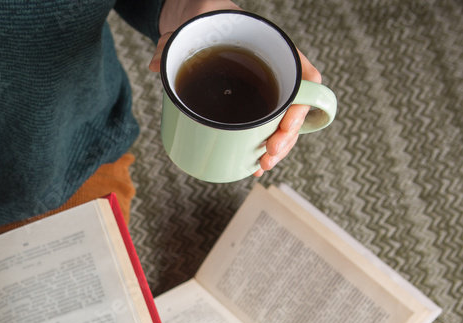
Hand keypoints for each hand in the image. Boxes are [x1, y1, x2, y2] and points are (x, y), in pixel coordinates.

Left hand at [148, 0, 322, 175]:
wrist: (195, 19)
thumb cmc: (206, 13)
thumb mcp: (195, 17)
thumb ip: (178, 36)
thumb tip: (157, 63)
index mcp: (271, 48)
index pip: (305, 73)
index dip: (305, 101)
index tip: (289, 121)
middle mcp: (271, 72)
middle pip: (295, 108)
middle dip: (287, 136)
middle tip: (268, 153)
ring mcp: (259, 91)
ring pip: (280, 124)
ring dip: (276, 149)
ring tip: (261, 166)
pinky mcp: (244, 106)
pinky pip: (260, 129)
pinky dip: (259, 149)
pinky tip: (253, 167)